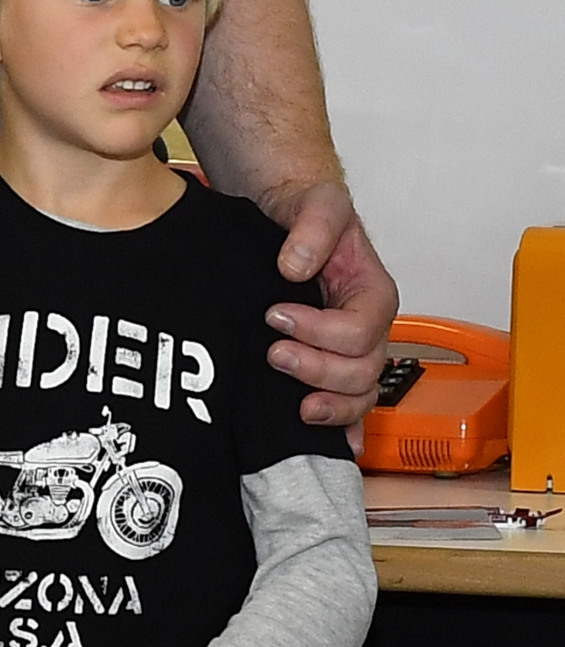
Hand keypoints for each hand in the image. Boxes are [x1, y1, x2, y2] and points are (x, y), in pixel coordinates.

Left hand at [257, 177, 397, 428]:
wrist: (288, 210)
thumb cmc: (309, 209)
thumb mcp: (318, 202)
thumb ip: (314, 226)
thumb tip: (295, 266)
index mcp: (373, 293)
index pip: (361, 329)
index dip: (320, 331)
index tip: (276, 316)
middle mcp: (369, 327)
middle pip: (362, 370)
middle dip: (318, 370)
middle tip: (274, 354)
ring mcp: (352, 349)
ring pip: (359, 395)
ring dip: (329, 405)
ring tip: (291, 404)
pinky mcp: (330, 360)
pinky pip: (349, 405)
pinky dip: (343, 428)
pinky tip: (326, 444)